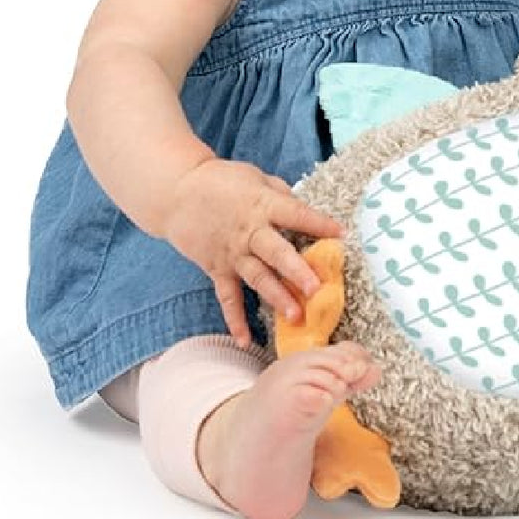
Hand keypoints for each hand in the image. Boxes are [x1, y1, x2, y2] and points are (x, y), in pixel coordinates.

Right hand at [162, 157, 343, 347]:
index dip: (319, 223)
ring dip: (276, 297)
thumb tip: (303, 209)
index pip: (295, 214)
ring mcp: (232, 253)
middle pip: (276, 253)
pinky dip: (234, 319)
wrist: (176, 191)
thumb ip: (280, 195)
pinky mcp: (216, 268)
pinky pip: (227, 297)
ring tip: (295, 316)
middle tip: (317, 289)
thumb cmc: (223, 180)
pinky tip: (245, 340)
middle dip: (297, 271)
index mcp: (262, 205)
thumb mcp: (257, 177)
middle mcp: (249, 231)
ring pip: (257, 278)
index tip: (342, 234)